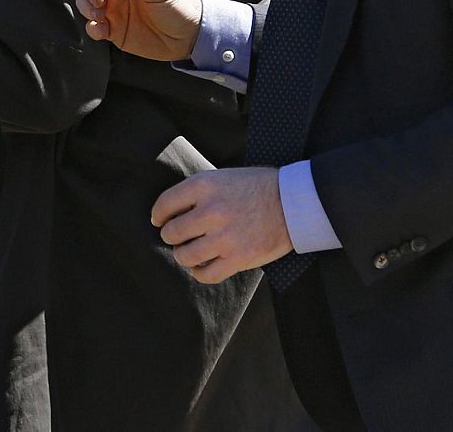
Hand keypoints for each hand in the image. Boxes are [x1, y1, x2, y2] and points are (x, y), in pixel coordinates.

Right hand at [75, 0, 201, 60]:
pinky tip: (102, 30)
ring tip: (100, 15)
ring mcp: (114, 4)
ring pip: (86, 0)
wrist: (189, 36)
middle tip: (100, 2)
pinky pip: (92, 24)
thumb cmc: (180, 4)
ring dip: (87, 7)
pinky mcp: (112, 25)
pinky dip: (92, 27)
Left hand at [150, 167, 292, 283]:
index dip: (158, 215)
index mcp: (205, 186)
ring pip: (184, 256)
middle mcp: (211, 211)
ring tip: (189, 252)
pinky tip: (202, 267)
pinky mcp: (238, 259)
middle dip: (172, 236)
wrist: (294, 202)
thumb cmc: (258, 187)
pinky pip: (206, 274)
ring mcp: (224, 237)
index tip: (159, 221)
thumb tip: (172, 210)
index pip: (165, 204)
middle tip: (178, 237)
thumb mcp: (223, 177)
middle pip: (172, 233)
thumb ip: (198, 192)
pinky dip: (199, 273)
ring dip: (183, 256)